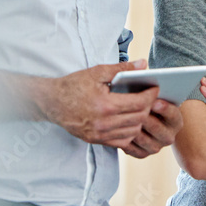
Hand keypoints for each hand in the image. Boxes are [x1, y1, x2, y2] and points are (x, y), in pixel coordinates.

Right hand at [31, 60, 162, 150]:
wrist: (50, 102)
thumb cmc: (72, 85)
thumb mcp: (96, 72)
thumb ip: (121, 68)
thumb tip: (143, 64)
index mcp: (105, 105)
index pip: (139, 103)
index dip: (151, 95)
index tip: (155, 88)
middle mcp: (104, 122)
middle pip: (139, 118)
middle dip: (149, 107)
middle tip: (151, 98)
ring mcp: (100, 134)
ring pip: (133, 131)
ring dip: (141, 120)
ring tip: (142, 109)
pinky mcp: (96, 140)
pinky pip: (122, 141)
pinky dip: (130, 132)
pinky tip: (131, 121)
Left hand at [121, 97, 183, 158]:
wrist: (146, 119)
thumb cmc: (149, 102)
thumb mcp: (155, 96)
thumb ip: (154, 93)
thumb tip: (150, 85)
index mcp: (176, 121)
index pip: (172, 115)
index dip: (164, 108)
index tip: (154, 101)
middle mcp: (168, 137)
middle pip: (156, 127)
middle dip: (144, 116)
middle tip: (133, 108)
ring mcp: (156, 147)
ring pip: (142, 138)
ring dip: (131, 127)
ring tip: (121, 117)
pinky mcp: (142, 153)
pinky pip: (132, 148)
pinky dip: (124, 139)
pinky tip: (118, 128)